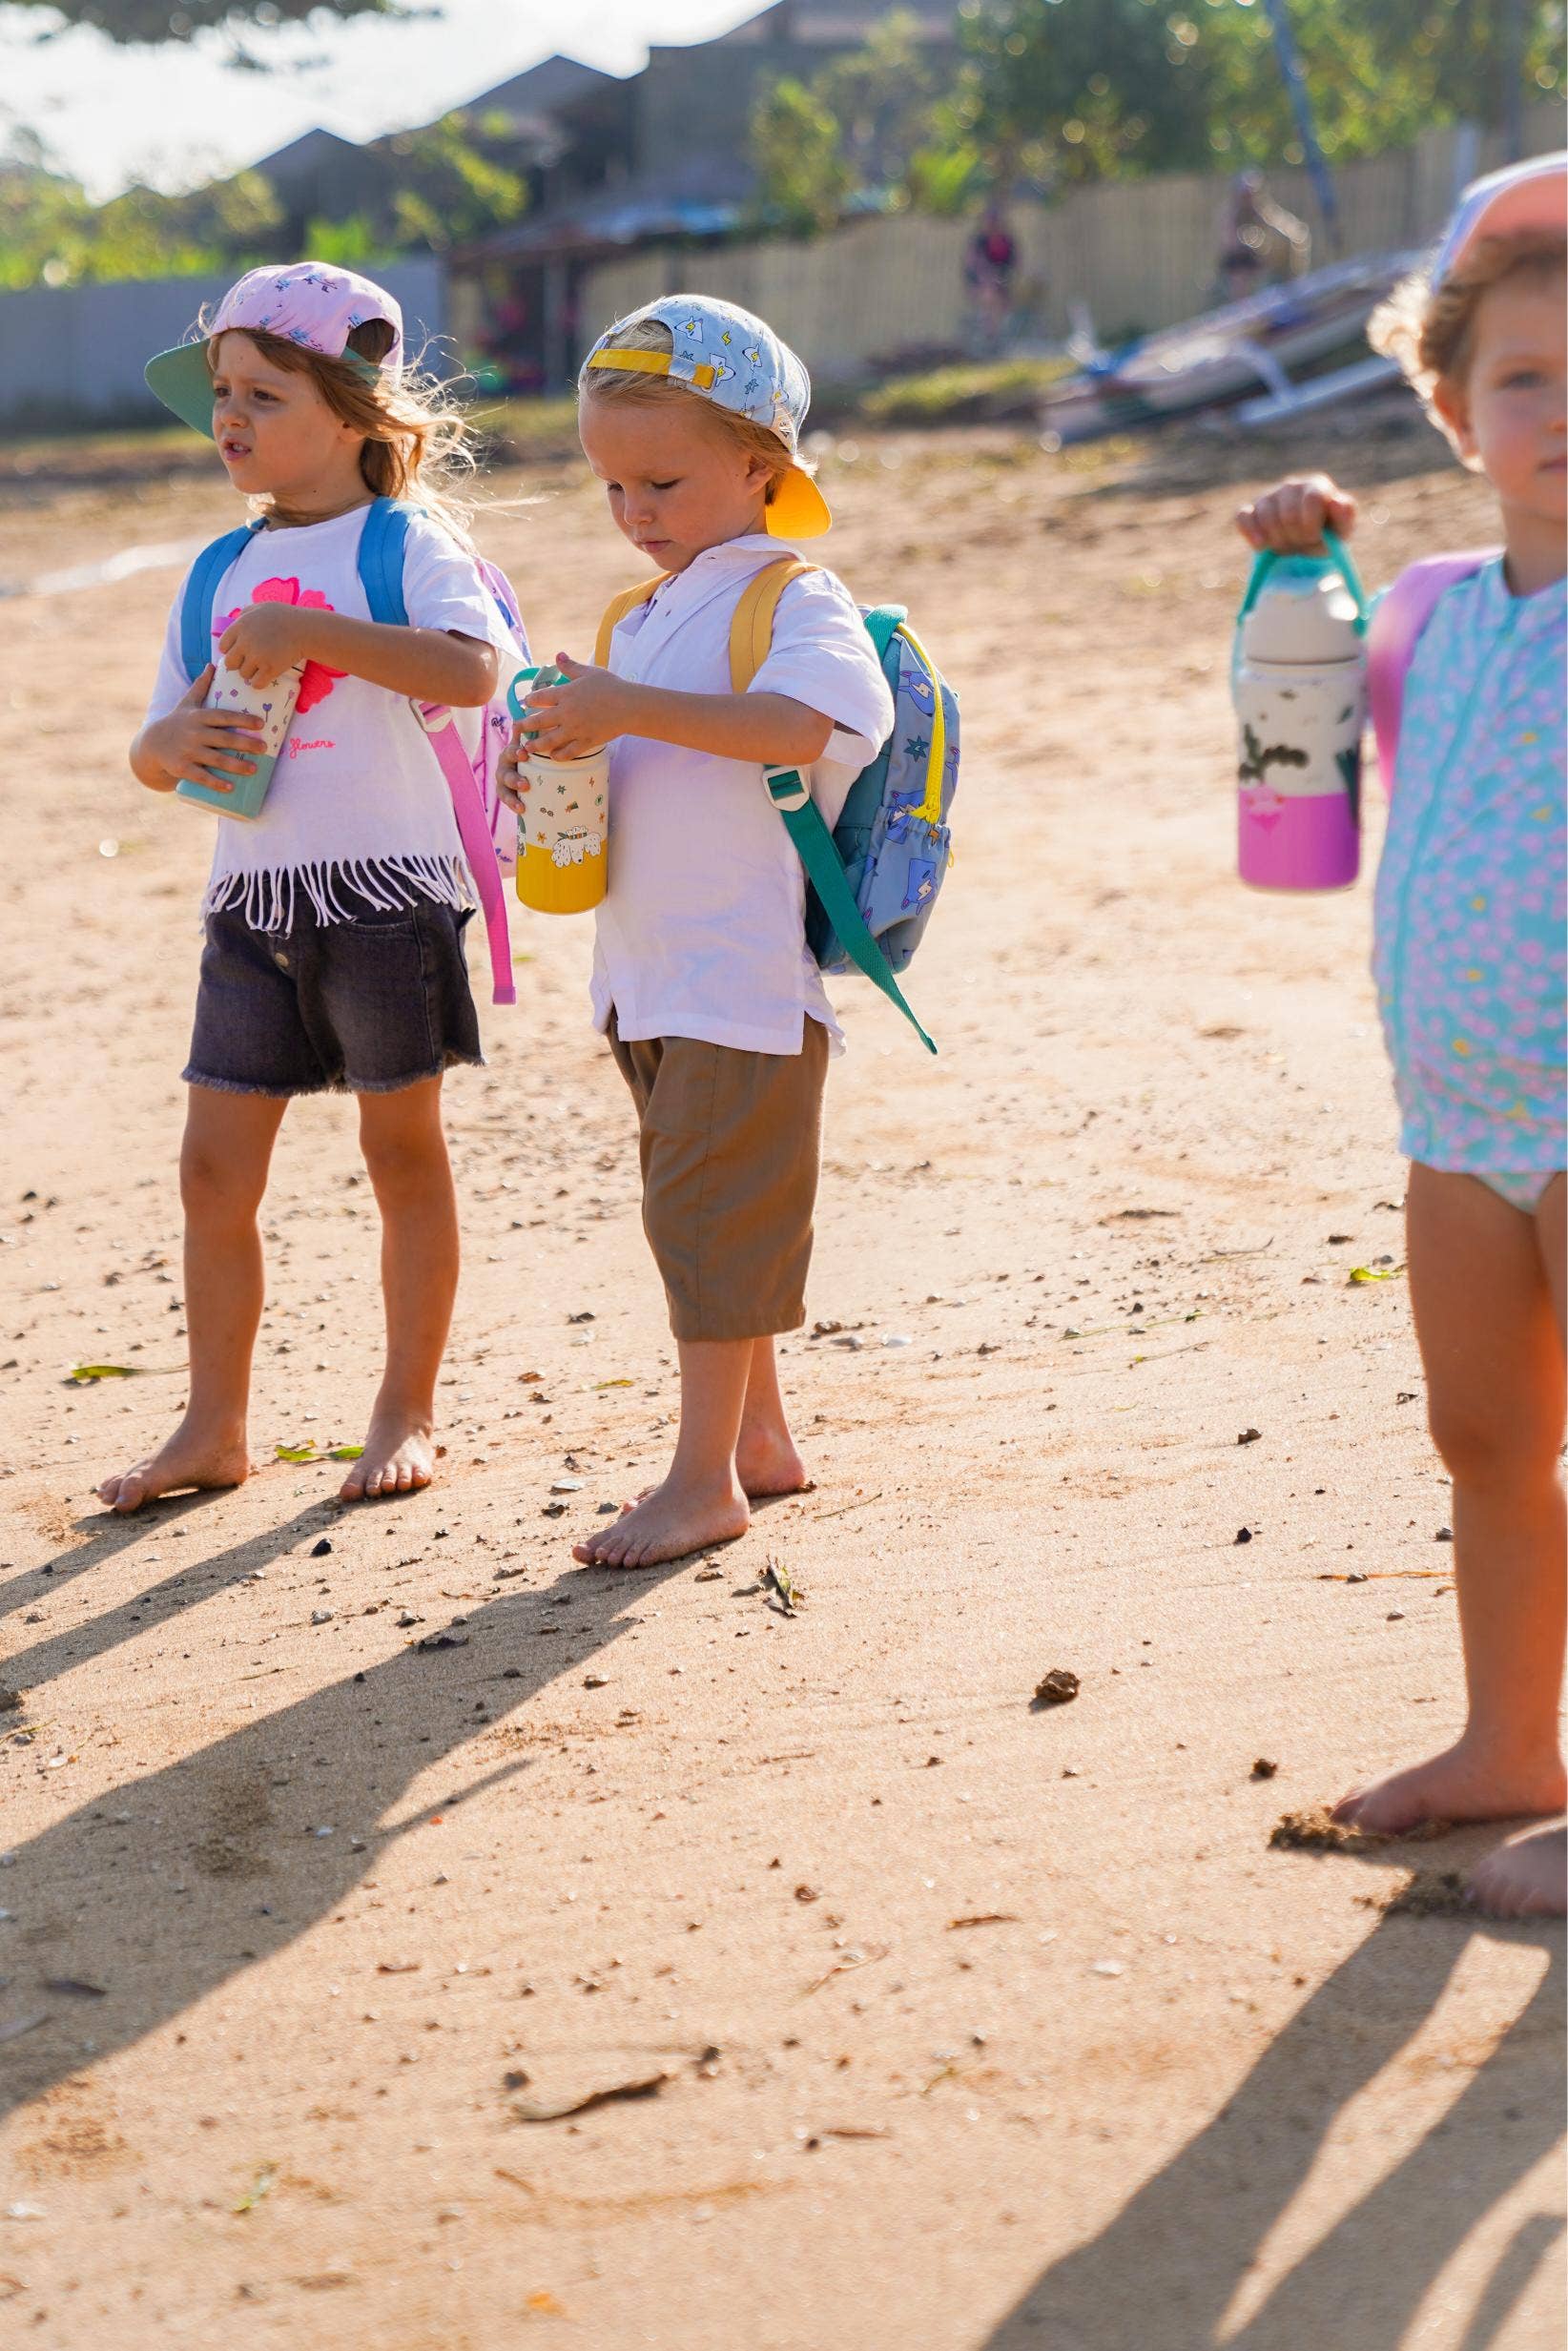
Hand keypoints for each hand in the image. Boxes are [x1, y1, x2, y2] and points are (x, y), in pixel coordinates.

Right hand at [137, 667, 263, 794]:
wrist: (151, 744)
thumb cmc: (176, 722)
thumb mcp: (187, 703)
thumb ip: (201, 685)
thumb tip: (212, 664)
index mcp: (198, 717)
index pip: (223, 717)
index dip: (242, 719)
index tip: (261, 723)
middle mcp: (194, 733)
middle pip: (223, 739)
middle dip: (245, 743)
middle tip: (265, 748)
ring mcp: (187, 751)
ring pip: (215, 759)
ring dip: (236, 765)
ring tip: (255, 769)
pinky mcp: (182, 768)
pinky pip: (201, 776)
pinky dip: (215, 783)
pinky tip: (230, 787)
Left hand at [217, 599, 313, 686]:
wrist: (305, 629)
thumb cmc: (284, 617)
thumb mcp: (260, 607)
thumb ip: (245, 614)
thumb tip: (235, 620)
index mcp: (240, 626)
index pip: (223, 646)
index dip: (231, 650)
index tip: (240, 651)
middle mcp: (245, 642)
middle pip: (229, 663)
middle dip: (238, 664)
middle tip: (250, 662)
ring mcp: (257, 657)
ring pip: (243, 674)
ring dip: (251, 673)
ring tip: (262, 666)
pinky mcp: (270, 669)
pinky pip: (256, 684)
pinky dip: (260, 682)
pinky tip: (266, 676)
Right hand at [496, 723, 533, 817]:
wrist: (538, 773)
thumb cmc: (537, 754)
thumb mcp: (537, 744)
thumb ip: (534, 733)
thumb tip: (531, 710)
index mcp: (513, 752)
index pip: (512, 750)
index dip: (515, 751)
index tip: (524, 754)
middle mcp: (505, 766)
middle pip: (505, 771)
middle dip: (514, 778)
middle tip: (526, 784)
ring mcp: (504, 781)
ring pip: (503, 788)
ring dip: (512, 795)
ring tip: (522, 803)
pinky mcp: (507, 794)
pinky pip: (507, 800)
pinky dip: (513, 805)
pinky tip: (522, 810)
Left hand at [517, 653, 629, 760]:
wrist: (629, 706)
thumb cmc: (611, 686)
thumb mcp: (589, 672)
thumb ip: (571, 666)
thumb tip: (558, 655)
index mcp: (566, 693)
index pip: (540, 697)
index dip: (530, 700)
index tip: (525, 702)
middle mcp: (566, 712)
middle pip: (539, 721)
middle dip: (525, 725)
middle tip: (517, 728)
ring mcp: (575, 729)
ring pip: (549, 740)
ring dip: (536, 744)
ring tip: (527, 747)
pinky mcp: (586, 741)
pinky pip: (568, 752)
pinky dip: (558, 755)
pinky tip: (552, 756)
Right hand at [1235, 475, 1356, 553]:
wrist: (1304, 545)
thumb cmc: (1327, 535)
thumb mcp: (1342, 530)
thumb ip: (1345, 516)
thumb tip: (1337, 503)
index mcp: (1316, 485)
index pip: (1310, 500)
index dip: (1310, 524)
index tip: (1313, 538)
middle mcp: (1292, 485)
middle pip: (1287, 514)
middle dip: (1295, 536)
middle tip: (1301, 543)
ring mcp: (1269, 496)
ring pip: (1266, 517)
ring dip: (1277, 540)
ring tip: (1287, 545)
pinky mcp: (1250, 509)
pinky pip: (1243, 517)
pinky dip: (1251, 533)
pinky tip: (1261, 546)